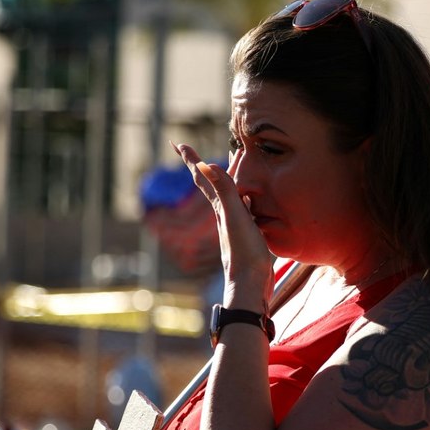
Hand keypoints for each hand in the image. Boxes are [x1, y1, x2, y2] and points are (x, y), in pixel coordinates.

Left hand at [173, 141, 272, 310]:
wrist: (250, 285)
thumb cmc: (244, 252)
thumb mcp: (235, 217)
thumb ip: (225, 192)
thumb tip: (207, 165)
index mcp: (220, 208)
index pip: (203, 178)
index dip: (192, 160)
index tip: (178, 144)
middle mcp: (224, 214)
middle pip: (210, 185)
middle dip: (202, 167)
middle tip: (189, 152)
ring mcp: (234, 225)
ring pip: (225, 196)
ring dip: (223, 180)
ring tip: (222, 168)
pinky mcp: (245, 235)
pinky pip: (241, 209)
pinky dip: (242, 197)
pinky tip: (249, 200)